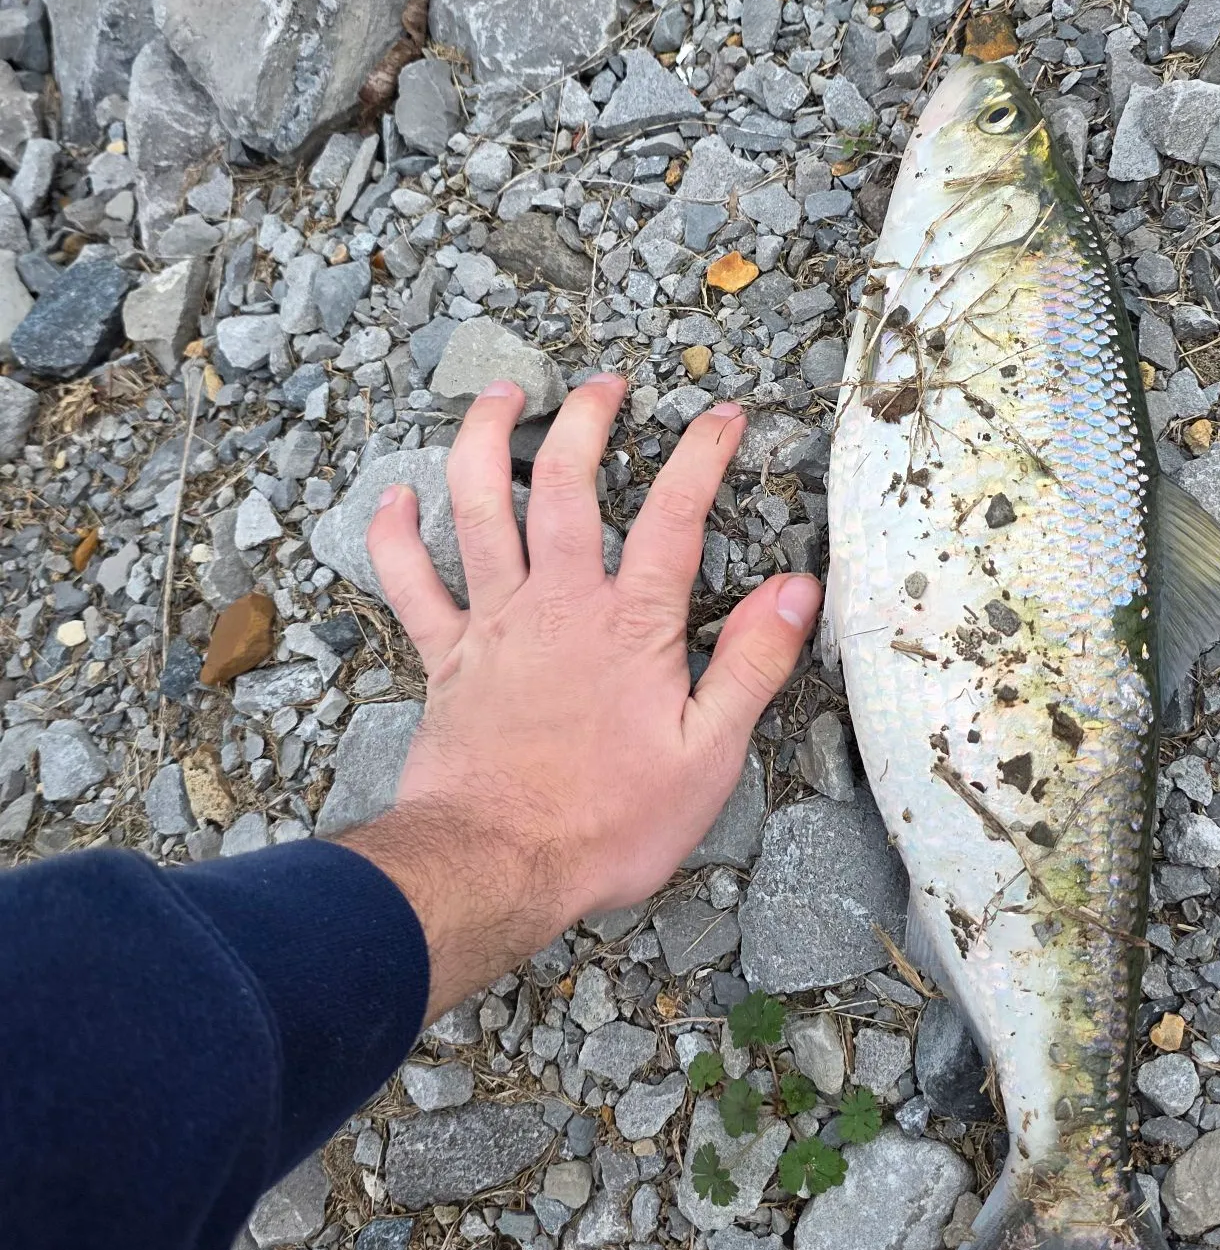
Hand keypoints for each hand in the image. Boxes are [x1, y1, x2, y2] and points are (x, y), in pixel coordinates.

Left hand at [337, 374, 821, 1020]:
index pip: (675, 516)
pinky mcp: (445, 659)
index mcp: (631, 626)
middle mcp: (559, 604)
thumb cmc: (608, 822)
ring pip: (481, 509)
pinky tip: (394, 500)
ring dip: (486, 441)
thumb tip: (796, 589)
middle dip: (587, 420)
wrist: (497, 866)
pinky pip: (410, 584)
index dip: (702, 455)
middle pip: (568, 485)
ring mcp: (494, 624)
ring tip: (500, 395)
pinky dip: (395, 538)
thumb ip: (751, 663)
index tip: (723, 414)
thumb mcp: (708, 755)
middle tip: (605, 383)